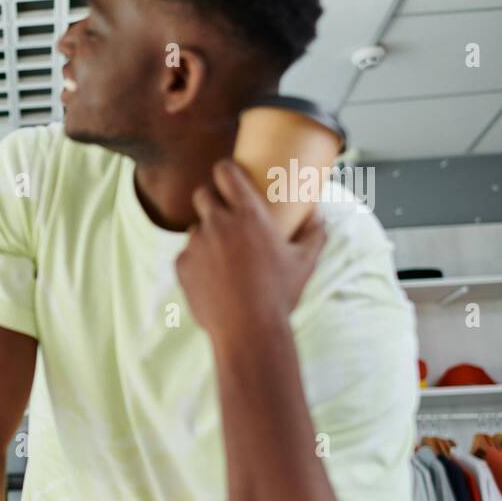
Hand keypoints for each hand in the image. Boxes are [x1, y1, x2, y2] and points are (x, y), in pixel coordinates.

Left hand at [175, 158, 327, 345]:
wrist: (247, 331)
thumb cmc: (279, 295)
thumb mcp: (304, 263)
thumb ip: (314, 234)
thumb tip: (320, 217)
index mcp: (247, 214)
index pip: (225, 172)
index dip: (225, 170)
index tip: (227, 174)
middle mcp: (217, 223)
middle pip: (202, 194)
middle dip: (211, 200)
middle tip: (224, 214)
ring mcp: (195, 244)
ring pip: (195, 228)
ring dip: (206, 235)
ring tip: (224, 257)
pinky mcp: (181, 265)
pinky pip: (187, 255)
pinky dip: (197, 262)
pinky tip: (214, 279)